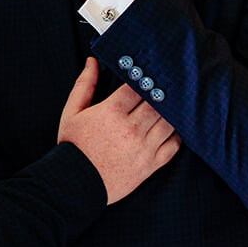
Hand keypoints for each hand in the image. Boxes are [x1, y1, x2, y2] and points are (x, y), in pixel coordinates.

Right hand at [57, 58, 179, 204]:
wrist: (74, 184)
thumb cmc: (73, 147)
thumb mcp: (72, 113)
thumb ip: (85, 85)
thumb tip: (92, 62)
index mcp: (112, 112)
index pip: (139, 87)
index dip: (145, 79)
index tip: (148, 76)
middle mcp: (131, 129)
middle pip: (158, 102)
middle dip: (161, 93)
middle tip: (165, 87)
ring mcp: (143, 148)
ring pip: (169, 122)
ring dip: (171, 112)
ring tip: (170, 106)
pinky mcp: (150, 165)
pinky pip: (173, 146)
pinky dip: (175, 135)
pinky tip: (170, 129)